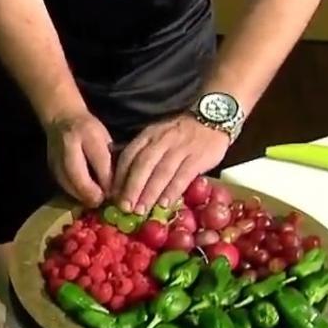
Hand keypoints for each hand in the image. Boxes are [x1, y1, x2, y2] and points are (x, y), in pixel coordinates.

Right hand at [45, 111, 113, 207]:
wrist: (61, 118)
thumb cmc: (89, 129)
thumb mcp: (104, 139)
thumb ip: (109, 160)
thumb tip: (115, 188)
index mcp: (88, 133)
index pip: (100, 162)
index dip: (108, 181)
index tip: (115, 193)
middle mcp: (69, 145)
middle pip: (79, 176)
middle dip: (92, 193)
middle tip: (101, 202)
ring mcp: (56, 157)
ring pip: (69, 184)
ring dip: (82, 196)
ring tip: (94, 201)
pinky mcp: (51, 167)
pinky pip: (63, 185)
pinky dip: (74, 193)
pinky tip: (83, 196)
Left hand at [113, 114, 230, 214]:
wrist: (214, 117)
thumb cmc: (181, 134)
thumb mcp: (158, 137)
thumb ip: (144, 154)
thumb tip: (124, 183)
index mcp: (148, 136)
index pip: (129, 156)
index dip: (119, 177)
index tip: (113, 196)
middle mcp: (162, 140)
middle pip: (143, 165)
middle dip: (132, 188)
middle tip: (125, 207)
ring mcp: (181, 148)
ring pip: (161, 171)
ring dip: (150, 193)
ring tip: (141, 210)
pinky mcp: (198, 156)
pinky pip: (183, 175)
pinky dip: (173, 190)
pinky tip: (165, 204)